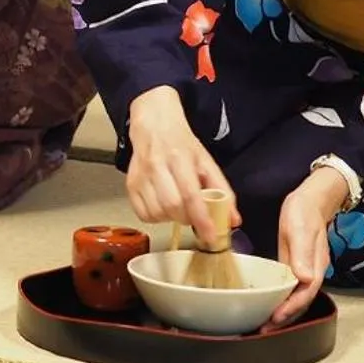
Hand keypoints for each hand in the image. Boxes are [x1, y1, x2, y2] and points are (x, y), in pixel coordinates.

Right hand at [124, 86, 238, 246]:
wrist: (154, 126)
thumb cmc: (181, 144)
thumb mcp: (206, 162)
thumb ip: (223, 191)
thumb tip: (233, 220)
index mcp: (180, 158)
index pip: (191, 195)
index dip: (202, 219)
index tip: (211, 236)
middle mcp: (157, 166)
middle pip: (173, 207)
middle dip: (187, 218)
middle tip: (194, 215)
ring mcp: (141, 176)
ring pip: (157, 213)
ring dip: (171, 219)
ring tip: (178, 207)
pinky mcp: (130, 184)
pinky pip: (143, 215)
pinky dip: (156, 218)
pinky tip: (163, 207)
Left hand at [265, 166, 350, 328]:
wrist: (311, 200)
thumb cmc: (304, 211)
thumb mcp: (300, 229)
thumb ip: (302, 253)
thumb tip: (304, 278)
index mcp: (314, 266)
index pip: (305, 294)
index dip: (291, 309)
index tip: (275, 318)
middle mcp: (311, 272)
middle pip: (301, 301)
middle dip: (285, 317)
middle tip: (265, 327)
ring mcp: (304, 270)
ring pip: (295, 297)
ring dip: (282, 311)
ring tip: (264, 322)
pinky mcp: (296, 266)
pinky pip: (289, 287)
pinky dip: (280, 298)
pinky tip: (268, 302)